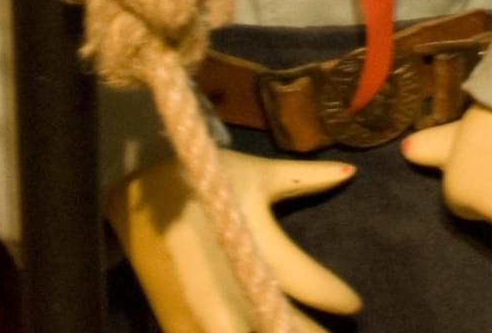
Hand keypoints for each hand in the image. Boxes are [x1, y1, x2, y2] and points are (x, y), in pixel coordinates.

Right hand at [111, 150, 360, 331]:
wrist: (135, 192)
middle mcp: (223, 278)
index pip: (300, 277)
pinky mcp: (171, 319)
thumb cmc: (201, 176)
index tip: (356, 305)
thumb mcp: (255, 173)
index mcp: (247, 238)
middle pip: (273, 321)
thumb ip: (304, 178)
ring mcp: (194, 305)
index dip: (331, 294)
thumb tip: (350, 174)